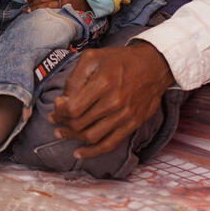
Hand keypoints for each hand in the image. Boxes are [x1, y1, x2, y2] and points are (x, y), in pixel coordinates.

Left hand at [25, 0, 87, 11]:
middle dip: (33, 2)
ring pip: (47, 6)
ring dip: (37, 9)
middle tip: (27, 6)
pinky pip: (54, 12)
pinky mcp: (68, 11)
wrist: (87, 0)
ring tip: (30, 11)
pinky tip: (40, 15)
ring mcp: (65, 2)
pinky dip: (45, 13)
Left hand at [49, 40, 174, 158]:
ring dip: (73, 137)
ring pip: (92, 136)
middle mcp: (114, 102)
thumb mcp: (93, 57)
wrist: (155, 65)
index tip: (56, 107)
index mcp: (103, 83)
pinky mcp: (133, 124)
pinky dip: (93, 152)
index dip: (59, 111)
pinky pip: (110, 144)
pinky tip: (79, 153)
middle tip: (54, 120)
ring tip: (61, 133)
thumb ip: (76, 78)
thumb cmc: (121, 60)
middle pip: (80, 123)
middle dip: (62, 123)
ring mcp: (125, 116)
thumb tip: (64, 99)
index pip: (73, 108)